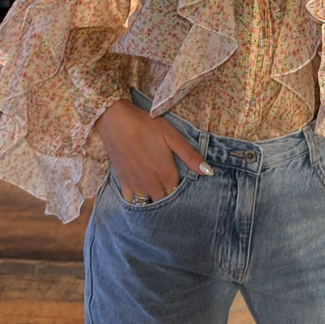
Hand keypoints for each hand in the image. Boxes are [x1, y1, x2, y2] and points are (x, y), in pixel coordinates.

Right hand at [94, 98, 212, 201]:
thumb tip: (209, 172)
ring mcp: (135, 185)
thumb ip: (190, 155)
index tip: (182, 182)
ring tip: (157, 189)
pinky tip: (140, 190)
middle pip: (164, 200)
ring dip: (153, 199)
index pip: (178, 193)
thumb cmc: (146, 125)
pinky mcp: (122, 182)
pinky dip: (137, 199)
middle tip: (170, 185)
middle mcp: (151, 184)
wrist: (115, 121)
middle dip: (168, 196)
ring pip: (148, 202)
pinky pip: (131, 200)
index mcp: (166, 174)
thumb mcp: (171, 136)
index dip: (181, 189)